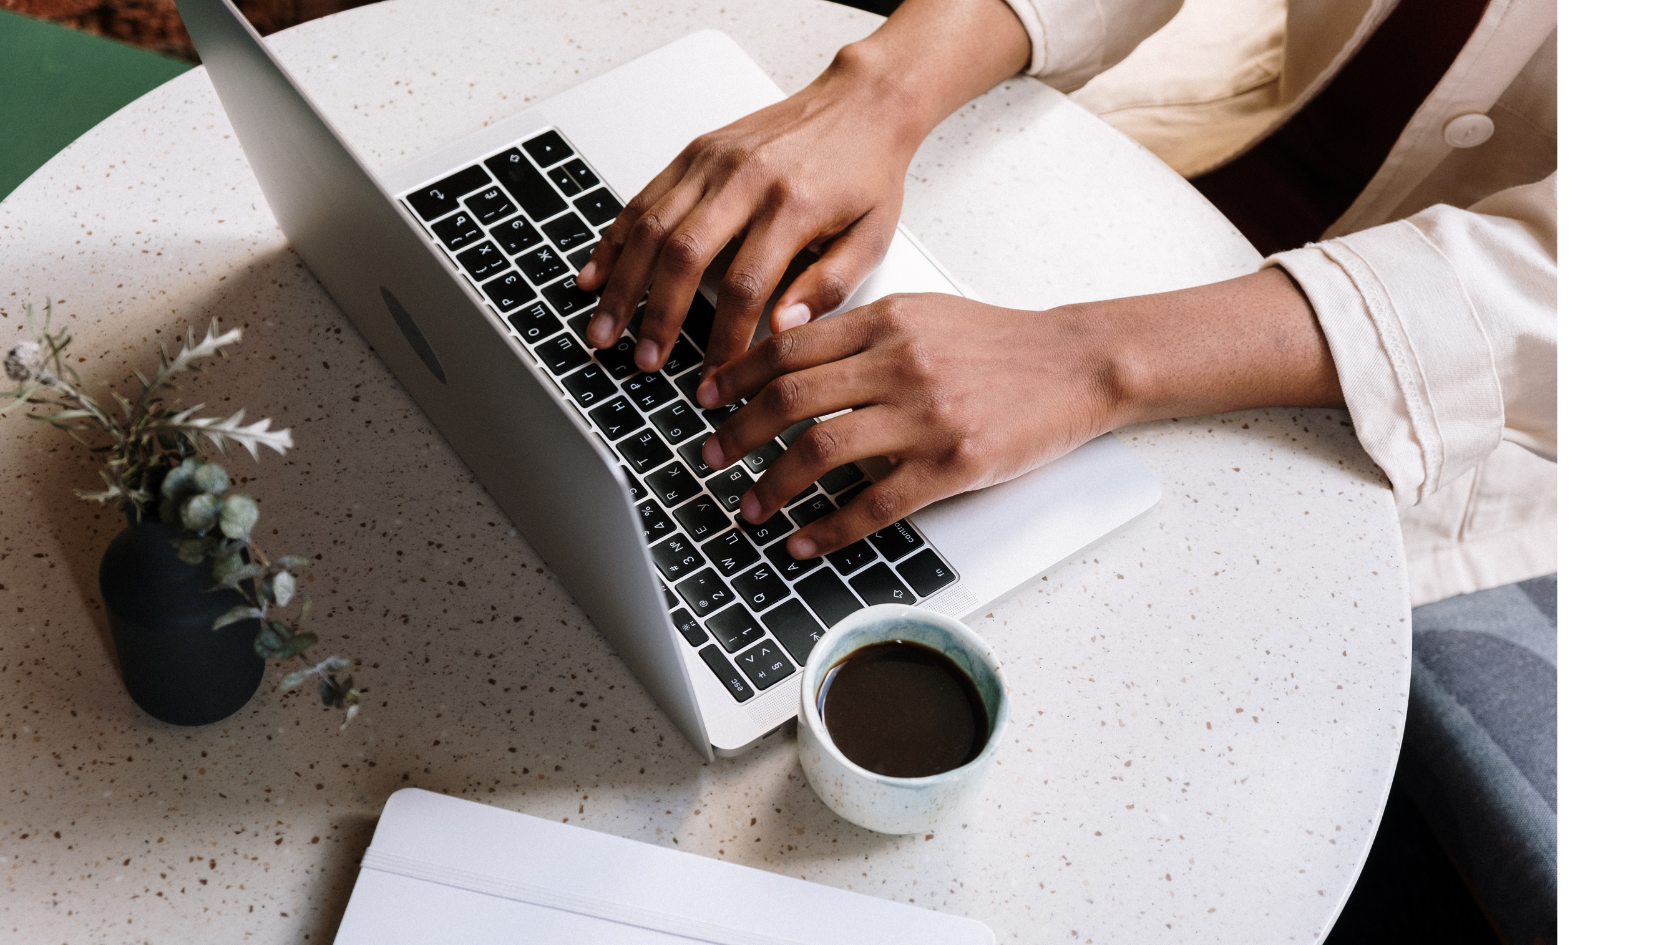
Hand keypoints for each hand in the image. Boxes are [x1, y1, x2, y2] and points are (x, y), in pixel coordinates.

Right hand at [574, 57, 919, 374]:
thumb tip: (783, 331)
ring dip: (621, 284)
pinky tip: (596, 275)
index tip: (714, 378)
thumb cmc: (866, 173)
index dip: (723, 339)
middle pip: (684, 255)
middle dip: (656, 316)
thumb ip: (830, 287)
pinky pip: (644, 198)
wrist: (861, 104)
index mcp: (793, 206)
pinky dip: (614, 240)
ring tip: (603, 329)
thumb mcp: (872, 238)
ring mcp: (714, 161)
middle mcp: (746, 179)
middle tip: (642, 361)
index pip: (747, 287)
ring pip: (651, 226)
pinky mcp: (696, 151)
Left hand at [695, 270, 1342, 557]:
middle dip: (736, 434)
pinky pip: (873, 503)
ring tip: (750, 508)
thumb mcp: (924, 315)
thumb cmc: (999, 344)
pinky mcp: (953, 464)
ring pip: (820, 452)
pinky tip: (804, 541)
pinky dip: (828, 528)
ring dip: (772, 486)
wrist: (1076, 364)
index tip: (706, 398)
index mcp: (885, 321)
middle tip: (710, 457)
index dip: (735, 376)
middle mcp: (899, 363)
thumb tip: (788, 354)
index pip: (787, 347)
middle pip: (789, 400)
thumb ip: (860, 332)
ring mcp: (925, 416)